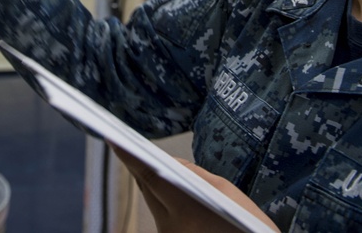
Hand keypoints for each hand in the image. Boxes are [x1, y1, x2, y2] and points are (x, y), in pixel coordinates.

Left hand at [111, 145, 278, 232]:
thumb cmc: (248, 226)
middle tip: (123, 137)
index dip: (129, 155)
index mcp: (186, 212)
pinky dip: (160, 194)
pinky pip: (160, 212)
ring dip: (148, 178)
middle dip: (137, 162)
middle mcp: (171, 228)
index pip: (150, 176)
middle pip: (147, 188)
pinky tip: (160, 180)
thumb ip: (194, 173)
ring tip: (139, 153)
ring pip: (151, 200)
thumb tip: (170, 160)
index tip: (113, 137)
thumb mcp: (228, 193)